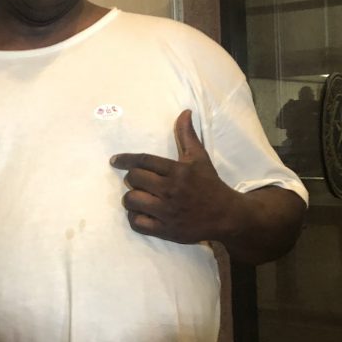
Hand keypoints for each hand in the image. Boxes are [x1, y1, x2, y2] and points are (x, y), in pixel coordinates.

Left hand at [110, 109, 237, 243]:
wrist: (226, 215)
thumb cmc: (209, 184)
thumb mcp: (199, 157)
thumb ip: (187, 135)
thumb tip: (184, 112)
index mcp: (177, 171)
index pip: (143, 161)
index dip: (125, 160)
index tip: (114, 160)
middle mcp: (170, 190)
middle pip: (134, 179)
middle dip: (132, 179)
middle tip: (138, 181)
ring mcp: (167, 211)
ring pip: (132, 201)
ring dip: (130, 199)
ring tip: (138, 197)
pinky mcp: (166, 230)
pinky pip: (138, 223)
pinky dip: (134, 218)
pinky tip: (141, 214)